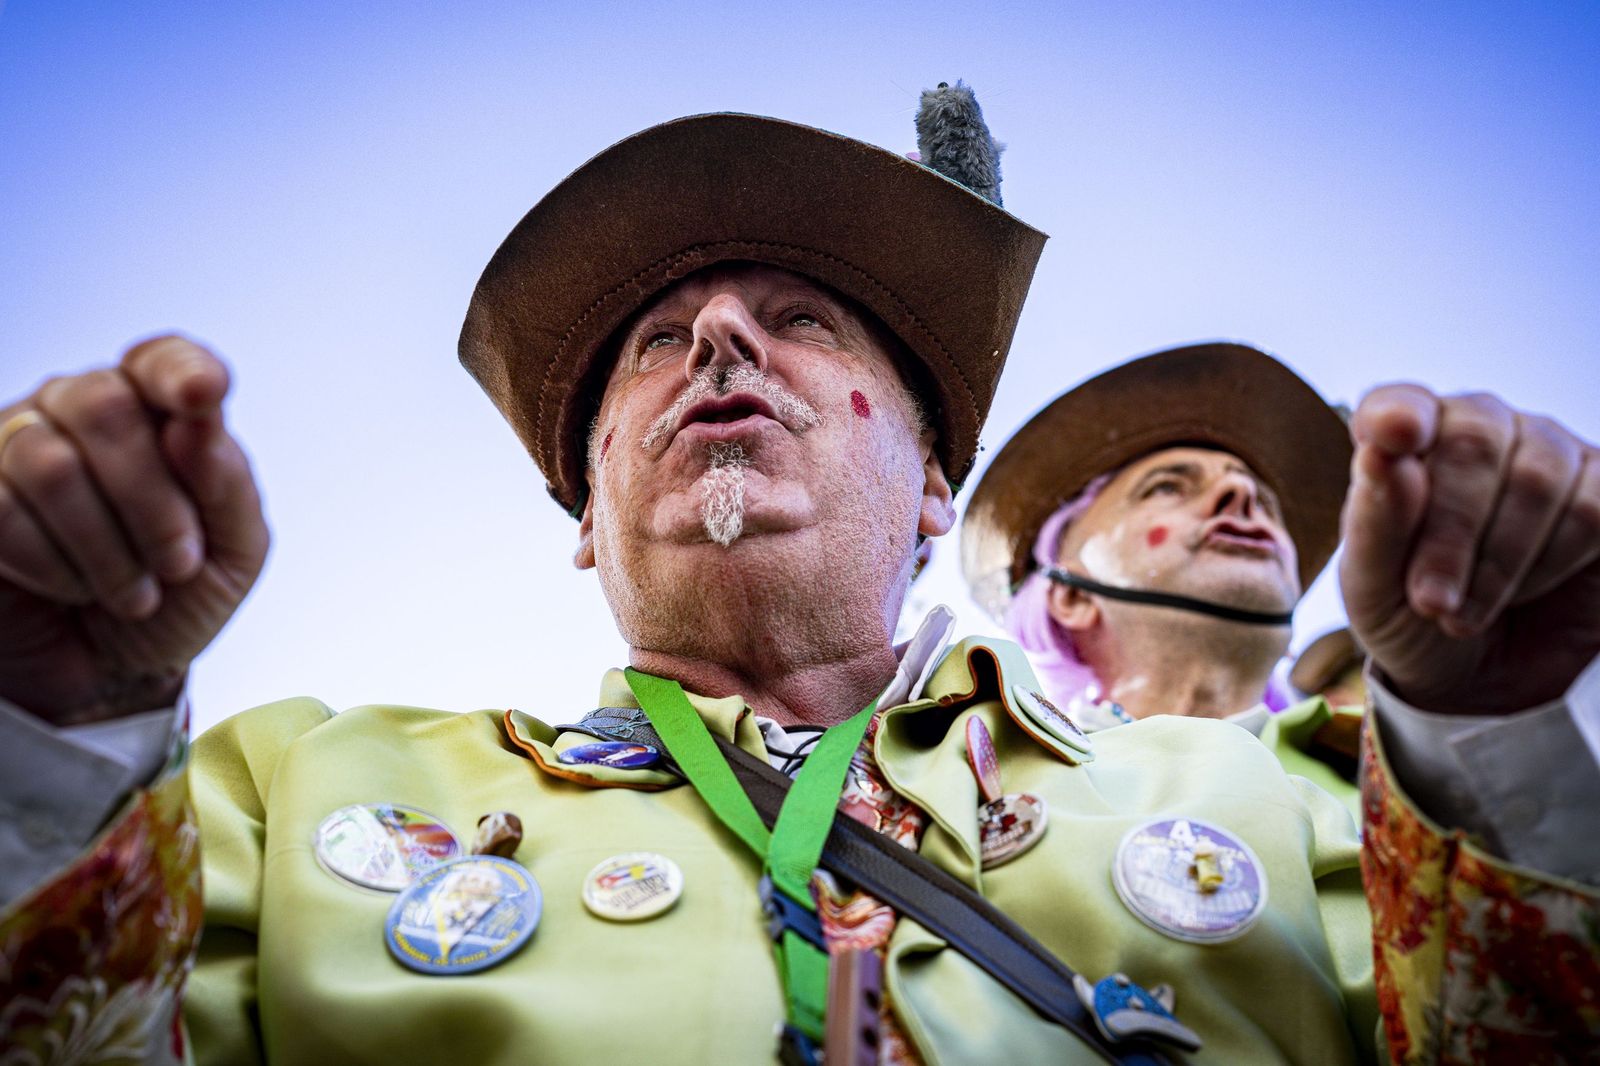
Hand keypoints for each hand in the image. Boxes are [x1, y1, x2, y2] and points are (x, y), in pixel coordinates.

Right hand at [0, 336, 267, 724]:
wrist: (114, 673)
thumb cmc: (179, 596)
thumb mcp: (233, 551)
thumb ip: (228, 482)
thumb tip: (202, 418)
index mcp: (158, 412)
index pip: (162, 360)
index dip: (179, 370)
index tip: (204, 394)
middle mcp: (81, 410)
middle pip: (104, 405)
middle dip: (152, 498)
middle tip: (179, 564)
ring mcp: (17, 445)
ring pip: (49, 462)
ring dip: (105, 546)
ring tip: (134, 593)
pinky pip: (3, 508)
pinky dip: (52, 564)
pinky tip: (74, 587)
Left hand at [1340, 384, 1599, 713]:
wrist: (1474, 678)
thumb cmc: (1407, 618)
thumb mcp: (1371, 588)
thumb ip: (1373, 522)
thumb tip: (1381, 452)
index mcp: (1400, 439)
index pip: (1398, 405)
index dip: (1398, 416)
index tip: (1395, 437)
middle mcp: (1477, 427)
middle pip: (1476, 441)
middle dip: (1452, 534)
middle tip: (1432, 602)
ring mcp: (1546, 451)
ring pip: (1539, 479)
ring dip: (1500, 563)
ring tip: (1466, 612)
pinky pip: (1593, 510)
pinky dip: (1553, 562)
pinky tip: (1525, 590)